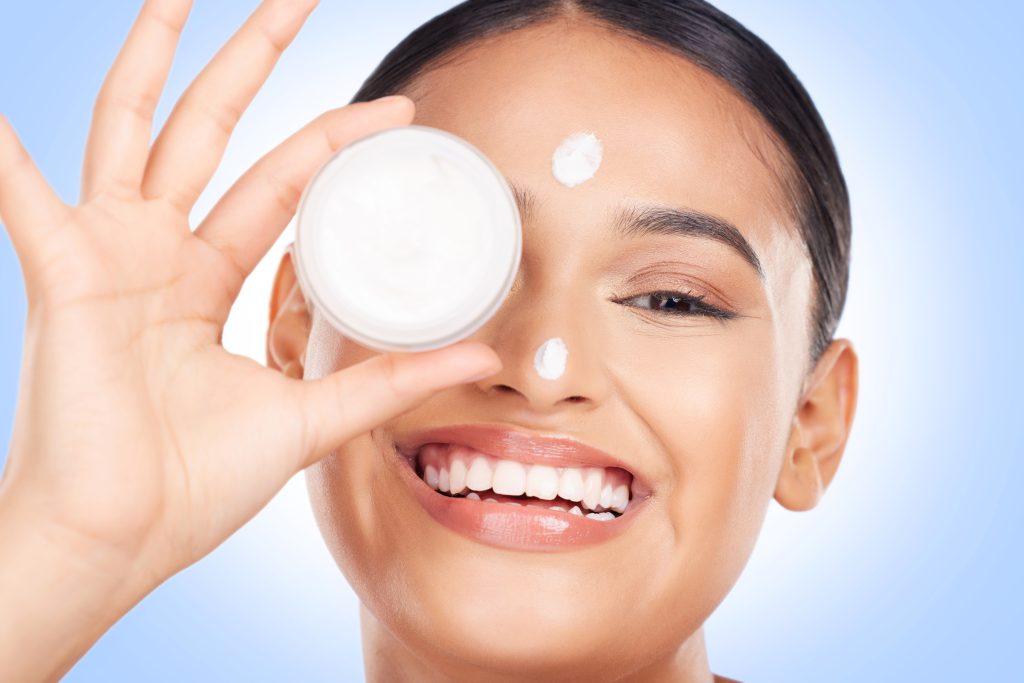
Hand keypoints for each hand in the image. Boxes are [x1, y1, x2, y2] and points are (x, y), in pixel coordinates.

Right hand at [0, 1, 500, 676]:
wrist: (119, 540)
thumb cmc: (191, 487)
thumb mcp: (308, 418)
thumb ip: (388, 380)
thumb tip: (480, 356)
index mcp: (207, 282)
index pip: (283, 184)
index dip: (335, 142)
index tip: (395, 111)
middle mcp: (157, 254)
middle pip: (212, 133)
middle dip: (253, 62)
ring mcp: (109, 255)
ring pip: (135, 131)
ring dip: (153, 60)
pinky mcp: (65, 276)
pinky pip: (25, 196)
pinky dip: (6, 154)